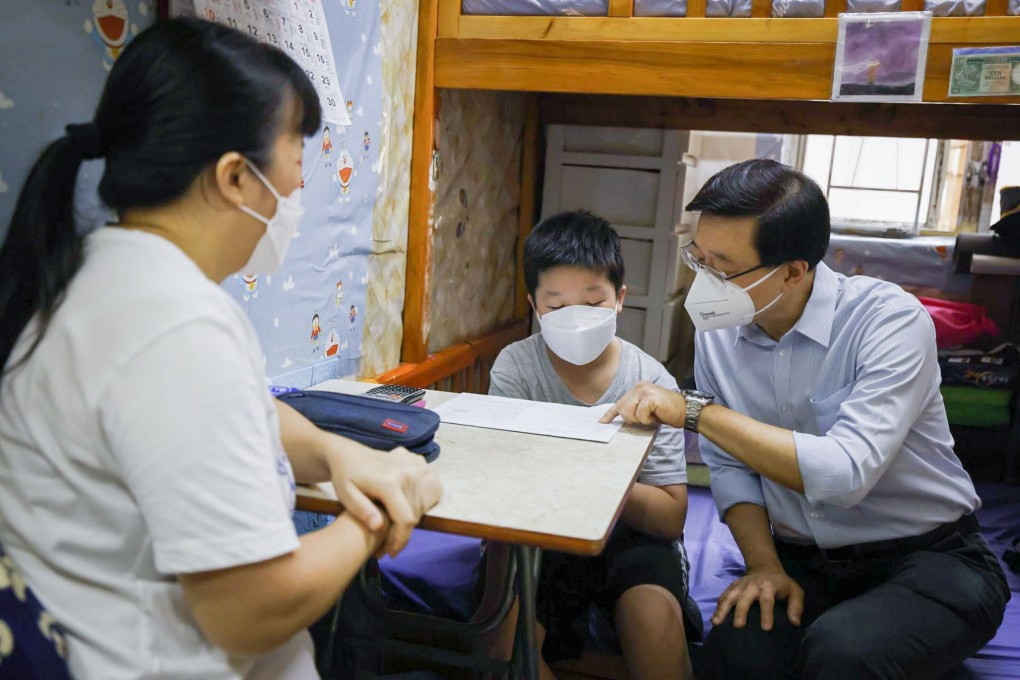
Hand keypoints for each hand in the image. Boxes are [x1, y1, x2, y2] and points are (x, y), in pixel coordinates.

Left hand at [322, 437, 442, 557]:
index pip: (405, 519)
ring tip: (392, 523)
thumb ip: (361, 511)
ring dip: (411, 518)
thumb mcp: (345, 495)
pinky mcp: (419, 464)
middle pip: (415, 514)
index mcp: (389, 482)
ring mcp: (415, 466)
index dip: (400, 540)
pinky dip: (421, 501)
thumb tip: (378, 527)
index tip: (390, 553)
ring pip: (422, 504)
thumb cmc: (345, 476)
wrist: (348, 454)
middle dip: (402, 533)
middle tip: (385, 543)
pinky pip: (430, 489)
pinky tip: (404, 505)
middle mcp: (407, 473)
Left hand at [599, 381, 685, 427]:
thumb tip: (621, 418)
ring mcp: (644, 390)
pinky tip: (656, 415)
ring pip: (628, 411)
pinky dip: (647, 420)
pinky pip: (640, 414)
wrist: (686, 411)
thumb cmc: (667, 412)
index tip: (602, 422)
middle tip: (646, 418)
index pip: (620, 402)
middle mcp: (639, 386)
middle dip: (631, 418)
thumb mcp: (647, 410)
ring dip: (639, 419)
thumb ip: (635, 409)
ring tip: (651, 416)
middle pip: (621, 408)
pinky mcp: (650, 397)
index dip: (610, 414)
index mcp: (637, 388)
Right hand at [712, 567, 804, 630]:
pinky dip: (718, 607)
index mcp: (768, 586)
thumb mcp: (795, 592)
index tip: (766, 628)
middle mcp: (752, 585)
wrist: (765, 568)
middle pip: (745, 598)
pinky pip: (723, 596)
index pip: (767, 600)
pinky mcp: (732, 587)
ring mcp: (740, 586)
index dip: (767, 614)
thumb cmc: (782, 584)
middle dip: (741, 611)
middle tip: (738, 626)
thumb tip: (795, 623)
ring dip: (722, 609)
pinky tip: (714, 618)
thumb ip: (796, 606)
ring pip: (730, 596)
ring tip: (716, 622)